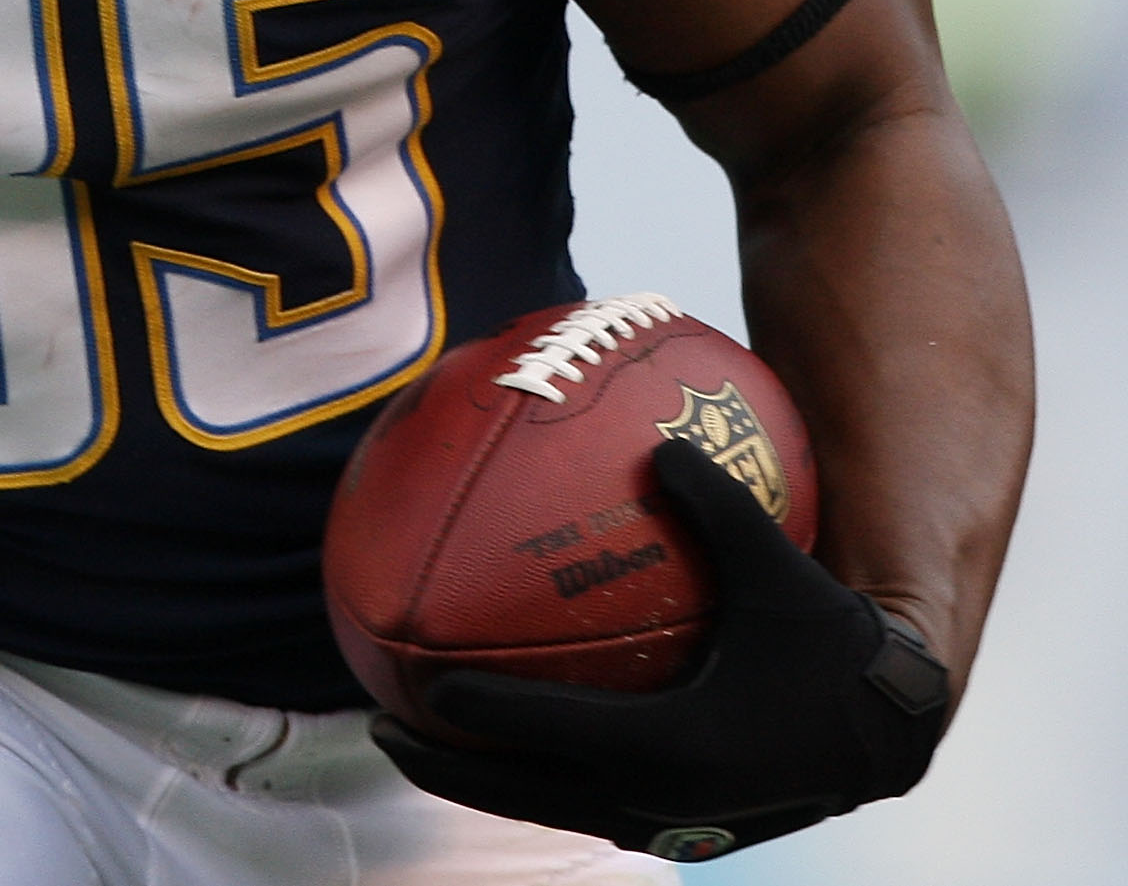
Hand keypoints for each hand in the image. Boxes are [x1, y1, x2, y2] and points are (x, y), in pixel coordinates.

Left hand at [369, 438, 950, 861]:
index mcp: (672, 743)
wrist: (892, 729)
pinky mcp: (678, 828)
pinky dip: (531, 778)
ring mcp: (666, 822)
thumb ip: (717, 505)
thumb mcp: (779, 570)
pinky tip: (498, 739)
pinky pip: (580, 802)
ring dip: (477, 781)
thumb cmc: (833, 641)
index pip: (548, 730)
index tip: (420, 680)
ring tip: (413, 740)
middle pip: (522, 790)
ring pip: (545, 806)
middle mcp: (659, 798)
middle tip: (380, 722)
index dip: (479, 709)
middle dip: (444, 765)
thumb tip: (660, 443)